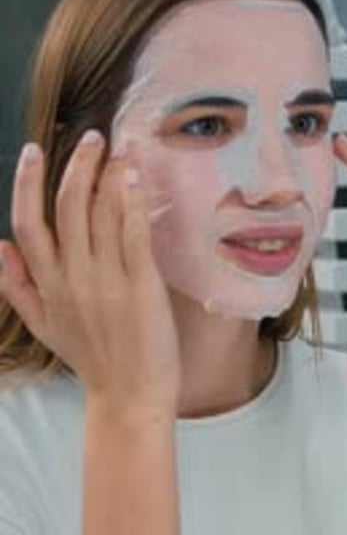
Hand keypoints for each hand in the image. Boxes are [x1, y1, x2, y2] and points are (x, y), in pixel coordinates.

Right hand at [0, 131, 179, 413]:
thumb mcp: (43, 325)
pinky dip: (132, 202)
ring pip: (100, 214)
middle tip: (93, 136)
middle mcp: (73, 279)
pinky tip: (135, 175)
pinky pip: (133, 235)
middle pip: (67, 208)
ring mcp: (107, 282)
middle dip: (77, 165)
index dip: (28, 183)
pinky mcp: (142, 288)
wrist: (130, 398)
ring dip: (107, 174)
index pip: (27, 224)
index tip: (35, 150)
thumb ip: (17, 286)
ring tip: (119, 146)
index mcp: (48, 286)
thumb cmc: (91, 359)